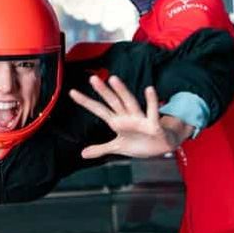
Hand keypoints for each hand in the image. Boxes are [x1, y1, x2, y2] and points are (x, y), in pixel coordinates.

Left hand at [69, 75, 191, 158]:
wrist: (161, 147)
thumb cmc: (140, 143)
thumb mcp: (118, 148)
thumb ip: (100, 149)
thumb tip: (82, 154)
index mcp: (117, 121)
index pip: (98, 109)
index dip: (86, 102)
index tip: (72, 92)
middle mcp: (126, 116)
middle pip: (112, 102)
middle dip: (103, 91)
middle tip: (92, 79)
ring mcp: (139, 119)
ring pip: (129, 102)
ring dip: (122, 91)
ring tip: (114, 79)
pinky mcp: (153, 124)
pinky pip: (152, 112)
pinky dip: (151, 101)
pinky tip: (149, 90)